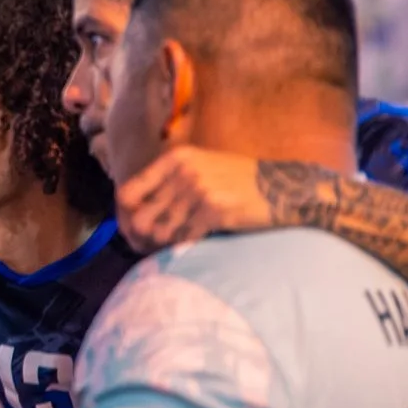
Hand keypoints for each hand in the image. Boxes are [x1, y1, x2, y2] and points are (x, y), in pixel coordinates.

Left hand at [115, 146, 294, 250]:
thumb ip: (169, 182)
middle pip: (139, 217)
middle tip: (149, 248)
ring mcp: (198, 190)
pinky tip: (193, 244)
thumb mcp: (201, 166)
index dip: (125, 217)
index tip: (131, 231)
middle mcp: (183, 171)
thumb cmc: (238, 179)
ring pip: (160, 231)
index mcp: (175, 159)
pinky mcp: (214, 211)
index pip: (128, 193)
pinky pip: (185, 238)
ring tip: (172, 246)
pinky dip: (185, 246)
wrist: (283, 187)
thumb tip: (134, 211)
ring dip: (164, 244)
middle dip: (141, 237)